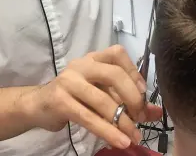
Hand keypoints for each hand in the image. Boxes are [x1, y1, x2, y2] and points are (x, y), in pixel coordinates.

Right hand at [30, 45, 162, 149]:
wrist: (39, 106)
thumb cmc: (74, 97)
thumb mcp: (100, 93)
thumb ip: (126, 99)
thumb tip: (156, 112)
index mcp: (92, 59)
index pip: (117, 54)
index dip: (134, 72)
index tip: (143, 93)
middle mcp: (81, 65)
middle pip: (113, 74)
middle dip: (132, 97)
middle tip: (140, 117)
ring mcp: (68, 81)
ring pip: (102, 100)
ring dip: (122, 121)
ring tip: (133, 136)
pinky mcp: (60, 100)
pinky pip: (88, 117)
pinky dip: (107, 131)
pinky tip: (120, 141)